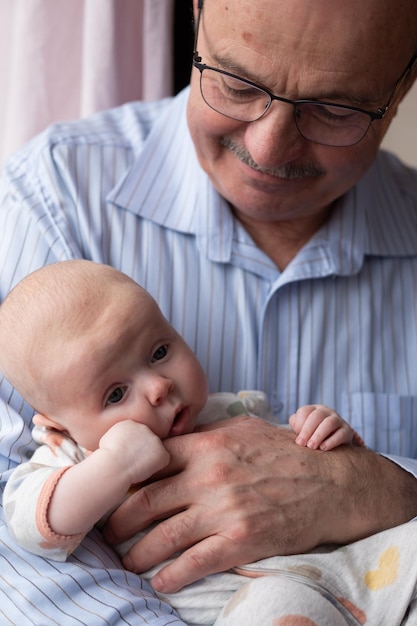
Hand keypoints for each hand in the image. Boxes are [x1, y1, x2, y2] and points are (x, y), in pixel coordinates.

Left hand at [103, 416, 416, 592]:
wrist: (331, 482)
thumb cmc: (285, 451)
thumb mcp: (242, 429)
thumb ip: (204, 435)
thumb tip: (173, 442)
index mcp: (206, 444)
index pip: (149, 462)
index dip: (126, 480)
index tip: (115, 493)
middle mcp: (208, 475)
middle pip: (145, 501)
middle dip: (119, 521)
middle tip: (109, 532)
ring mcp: (223, 509)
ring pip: (163, 536)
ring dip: (137, 554)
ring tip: (127, 561)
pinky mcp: (240, 539)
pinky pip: (194, 562)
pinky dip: (171, 575)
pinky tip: (160, 581)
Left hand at [289, 404, 355, 449]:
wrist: (335, 440)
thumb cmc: (313, 434)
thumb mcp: (303, 428)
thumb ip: (296, 424)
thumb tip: (295, 425)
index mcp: (314, 409)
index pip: (304, 411)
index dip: (299, 424)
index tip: (296, 439)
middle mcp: (326, 411)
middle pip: (316, 416)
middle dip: (307, 430)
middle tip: (301, 444)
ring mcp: (338, 420)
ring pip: (329, 423)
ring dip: (318, 435)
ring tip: (311, 446)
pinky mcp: (347, 431)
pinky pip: (341, 434)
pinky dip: (331, 441)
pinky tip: (323, 448)